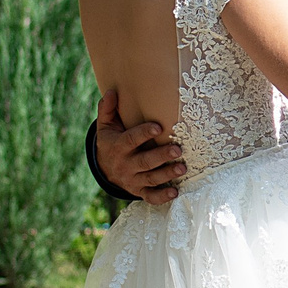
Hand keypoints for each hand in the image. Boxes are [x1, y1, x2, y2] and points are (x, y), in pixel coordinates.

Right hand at [95, 88, 185, 203]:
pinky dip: (162, 197)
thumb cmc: (111, 141)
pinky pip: (150, 196)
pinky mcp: (139, 191)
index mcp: (118, 146)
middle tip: (178, 149)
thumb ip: (108, 109)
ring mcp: (132, 180)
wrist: (104, 169)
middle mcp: (125, 165)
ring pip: (151, 179)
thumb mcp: (106, 126)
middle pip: (144, 162)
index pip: (130, 140)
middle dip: (161, 156)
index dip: (143, 133)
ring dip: (167, 175)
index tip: (158, 126)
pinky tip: (175, 192)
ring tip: (183, 168)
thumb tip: (112, 91)